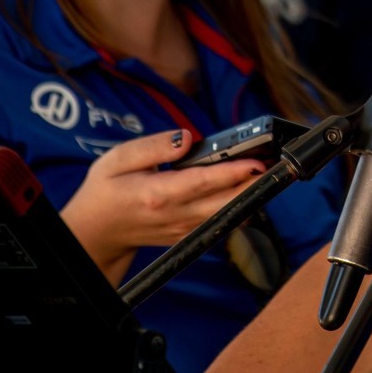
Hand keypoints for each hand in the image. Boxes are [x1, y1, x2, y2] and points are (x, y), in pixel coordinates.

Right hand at [61, 129, 265, 284]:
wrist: (96, 232)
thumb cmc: (105, 191)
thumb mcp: (117, 159)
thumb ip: (154, 146)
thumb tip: (187, 137)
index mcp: (157, 194)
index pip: (203, 182)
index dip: (232, 172)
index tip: (256, 161)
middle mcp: (175, 215)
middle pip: (226, 202)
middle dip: (254, 183)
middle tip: (275, 162)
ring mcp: (184, 229)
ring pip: (228, 214)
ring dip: (251, 194)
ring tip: (268, 168)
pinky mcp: (190, 235)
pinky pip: (222, 221)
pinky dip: (239, 205)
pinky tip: (249, 186)